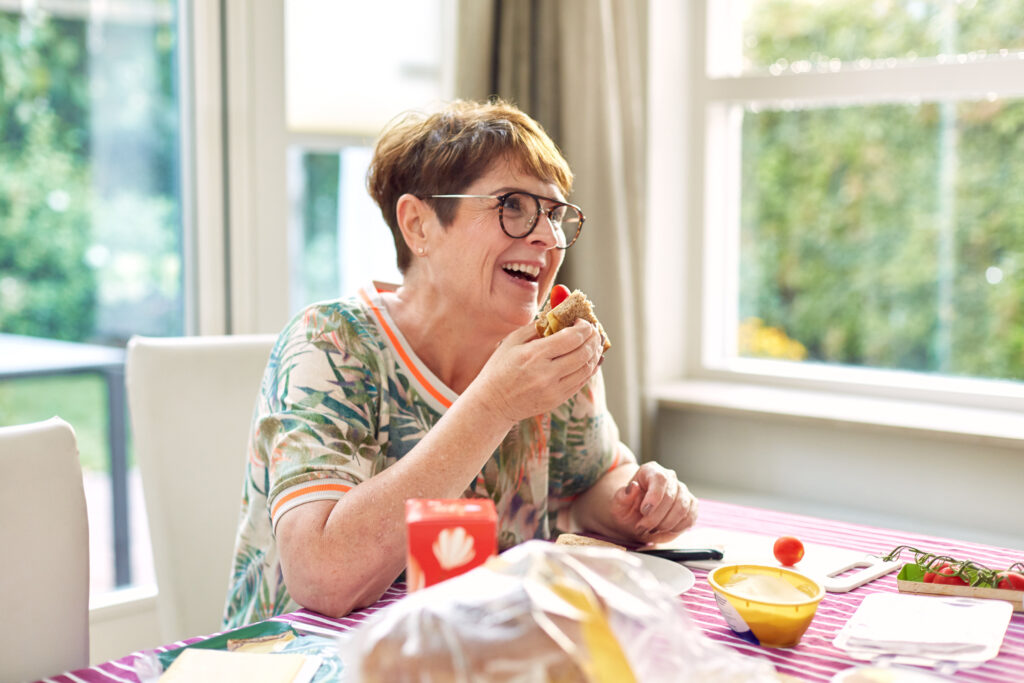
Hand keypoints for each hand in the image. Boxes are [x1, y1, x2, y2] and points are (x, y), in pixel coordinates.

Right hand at [470, 319, 603, 424]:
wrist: (493, 403)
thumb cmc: (500, 368)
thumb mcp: (512, 341)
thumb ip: (537, 326)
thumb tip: (559, 313)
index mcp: (533, 355)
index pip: (572, 338)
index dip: (584, 327)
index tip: (584, 321)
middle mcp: (546, 373)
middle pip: (583, 352)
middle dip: (594, 338)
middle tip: (594, 330)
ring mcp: (554, 389)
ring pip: (586, 368)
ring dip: (595, 352)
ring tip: (595, 342)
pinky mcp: (557, 400)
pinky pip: (581, 382)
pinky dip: (590, 368)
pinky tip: (591, 358)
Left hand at [609, 463, 697, 543]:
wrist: (636, 520)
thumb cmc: (627, 510)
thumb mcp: (618, 505)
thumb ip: (622, 496)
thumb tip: (633, 487)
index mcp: (650, 471)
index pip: (660, 479)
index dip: (654, 496)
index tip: (644, 511)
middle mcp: (669, 478)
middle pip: (671, 496)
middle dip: (656, 517)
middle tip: (642, 527)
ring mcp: (682, 491)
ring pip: (682, 508)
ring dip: (666, 524)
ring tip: (652, 529)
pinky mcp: (691, 505)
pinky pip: (690, 518)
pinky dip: (677, 528)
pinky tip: (664, 529)